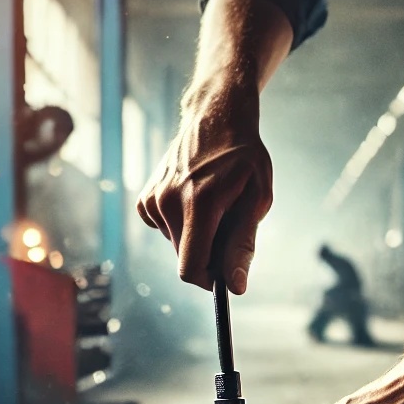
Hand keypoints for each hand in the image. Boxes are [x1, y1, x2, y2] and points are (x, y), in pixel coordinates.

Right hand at [137, 80, 272, 293]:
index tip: (226, 278)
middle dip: (208, 256)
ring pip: (177, 246)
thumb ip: (243, 244)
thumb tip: (235, 286)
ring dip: (197, 237)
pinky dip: (181, 226)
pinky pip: (164, 231)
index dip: (210, 282)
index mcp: (199, 204)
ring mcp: (153, 199)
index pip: (191, 268)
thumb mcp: (257, 199)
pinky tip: (193, 199)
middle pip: (185, 259)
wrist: (215, 118)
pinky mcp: (145, 198)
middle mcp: (168, 201)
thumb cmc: (244, 158)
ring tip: (214, 205)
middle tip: (229, 226)